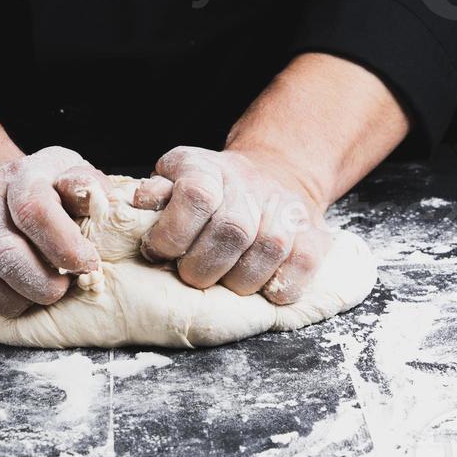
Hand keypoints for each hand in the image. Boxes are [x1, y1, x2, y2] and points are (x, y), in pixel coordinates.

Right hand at [0, 147, 109, 322]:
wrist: (6, 189)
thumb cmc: (54, 195)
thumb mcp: (79, 182)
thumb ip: (90, 190)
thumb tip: (95, 200)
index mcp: (26, 175)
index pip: (34, 207)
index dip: (62, 245)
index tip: (86, 267)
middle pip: (2, 251)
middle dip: (38, 285)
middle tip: (57, 292)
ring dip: (3, 302)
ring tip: (26, 302)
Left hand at [134, 146, 332, 304]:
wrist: (271, 174)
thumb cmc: (210, 190)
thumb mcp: (173, 181)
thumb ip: (155, 194)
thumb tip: (143, 203)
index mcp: (209, 169)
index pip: (196, 196)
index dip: (173, 233)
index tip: (158, 251)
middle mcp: (251, 184)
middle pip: (232, 231)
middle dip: (202, 267)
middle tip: (191, 276)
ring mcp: (287, 209)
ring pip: (268, 251)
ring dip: (238, 281)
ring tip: (224, 281)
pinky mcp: (314, 234)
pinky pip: (301, 267)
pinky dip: (278, 288)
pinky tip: (258, 287)